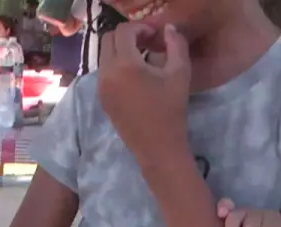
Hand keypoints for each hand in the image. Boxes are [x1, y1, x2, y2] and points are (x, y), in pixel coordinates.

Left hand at [98, 23, 190, 164]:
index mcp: (124, 65)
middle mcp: (106, 74)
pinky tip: (135, 75)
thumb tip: (167, 29)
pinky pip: (104, 72)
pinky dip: (116, 65)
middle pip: (108, 40)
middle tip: (148, 43)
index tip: (155, 36)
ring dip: (121, 50)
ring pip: (104, 56)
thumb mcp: (179, 72)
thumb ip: (175, 44)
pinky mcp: (101, 98)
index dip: (140, 28)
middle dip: (127, 36)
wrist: (156, 146)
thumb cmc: (171, 109)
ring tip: (143, 58)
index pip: (123, 31)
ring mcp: (100, 87)